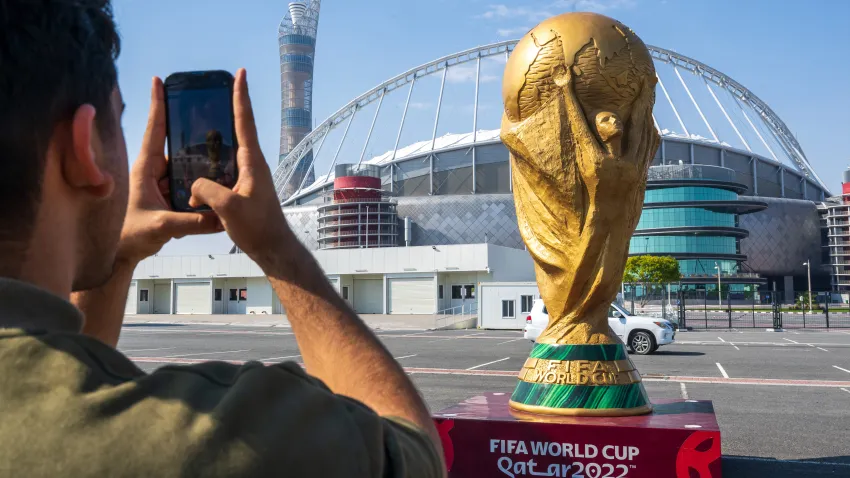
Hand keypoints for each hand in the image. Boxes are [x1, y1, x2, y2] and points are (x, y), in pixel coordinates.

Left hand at [117, 77, 220, 263]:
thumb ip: (192, 222)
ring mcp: (160, 182)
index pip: (153, 130)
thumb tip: (220, 218)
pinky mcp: (168, 195)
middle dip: (186, 124)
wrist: (121, 253)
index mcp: (145, 168)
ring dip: (197, 154)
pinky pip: (186, 180)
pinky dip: (199, 176)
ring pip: (183, 162)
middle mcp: (153, 170)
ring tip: (219, 140)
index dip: (157, 104)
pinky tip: (216, 174)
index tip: (159, 80)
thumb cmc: (131, 235)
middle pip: (171, 140)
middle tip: (205, 107)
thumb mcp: (162, 226)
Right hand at [189, 69, 292, 264]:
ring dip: (216, 140)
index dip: (241, 97)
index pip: (245, 122)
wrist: (272, 247)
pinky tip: (197, 169)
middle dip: (229, 109)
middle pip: (238, 129)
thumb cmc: (257, 227)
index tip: (240, 74)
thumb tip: (193, 185)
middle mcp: (253, 164)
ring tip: (198, 126)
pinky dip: (212, 164)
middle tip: (216, 90)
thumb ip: (206, 190)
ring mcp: (249, 176)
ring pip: (229, 151)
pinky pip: (225, 169)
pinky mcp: (244, 188)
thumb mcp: (228, 207)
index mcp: (252, 162)